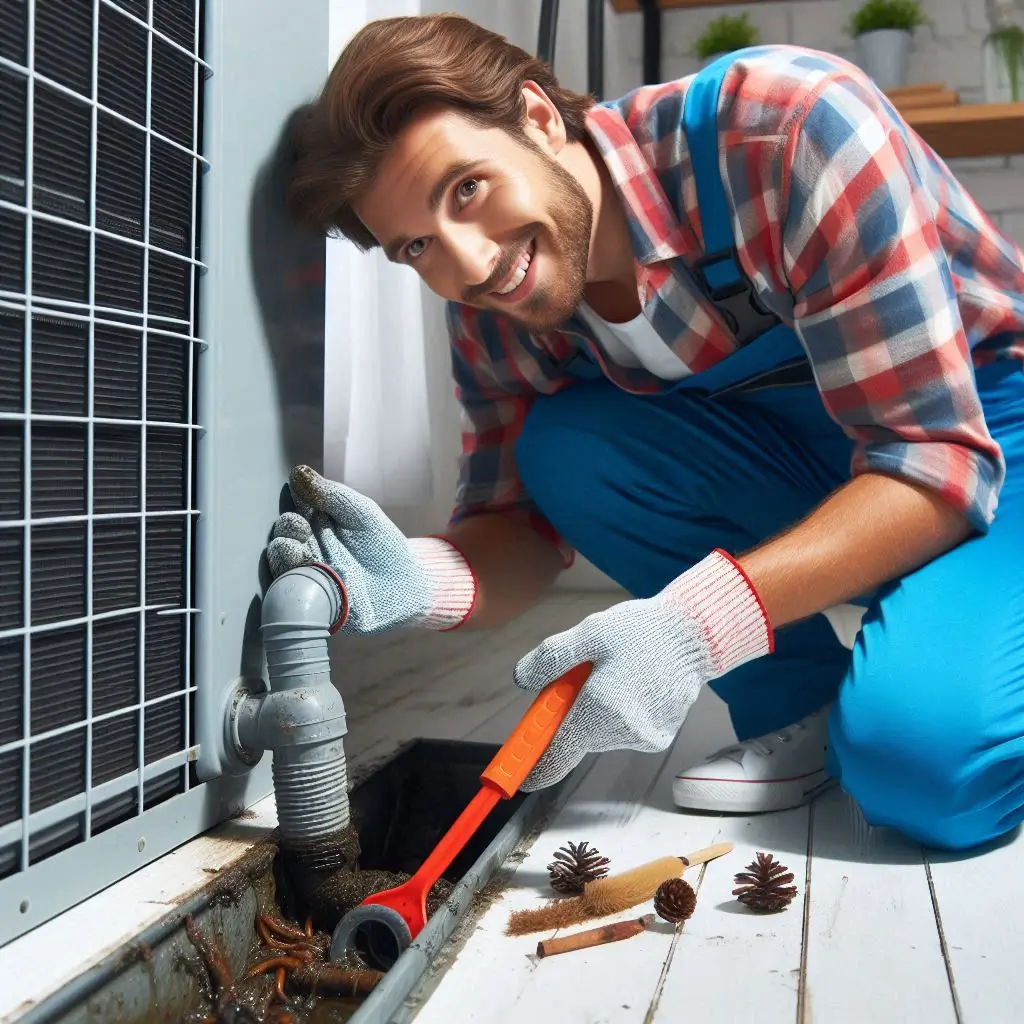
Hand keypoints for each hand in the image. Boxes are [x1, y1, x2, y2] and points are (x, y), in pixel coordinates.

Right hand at [266, 466, 476, 634]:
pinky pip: (293, 593)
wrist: (407, 586)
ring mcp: (307, 575)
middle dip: (287, 529)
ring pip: (282, 563)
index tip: (299, 501)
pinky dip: (294, 581)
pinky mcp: (311, 602)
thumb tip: (297, 472)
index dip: (292, 505)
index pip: (294, 509)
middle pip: (283, 535)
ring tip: (296, 548)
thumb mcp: (361, 514)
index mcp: (316, 524)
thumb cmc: (384, 546)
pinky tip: (303, 571)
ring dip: (284, 552)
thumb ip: (333, 495)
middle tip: (300, 526)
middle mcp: (306, 548)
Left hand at [513, 550, 772, 789]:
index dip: (534, 767)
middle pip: (577, 736)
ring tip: (618, 671)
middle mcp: (624, 734)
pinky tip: (636, 682)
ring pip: (600, 730)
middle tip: (580, 676)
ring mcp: (645, 739)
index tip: (518, 776)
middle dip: (569, 713)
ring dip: (597, 708)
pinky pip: (623, 729)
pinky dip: (619, 711)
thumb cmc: (641, 631)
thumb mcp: (589, 633)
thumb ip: (550, 658)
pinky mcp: (659, 737)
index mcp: (600, 711)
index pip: (558, 756)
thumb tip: (521, 679)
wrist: (696, 634)